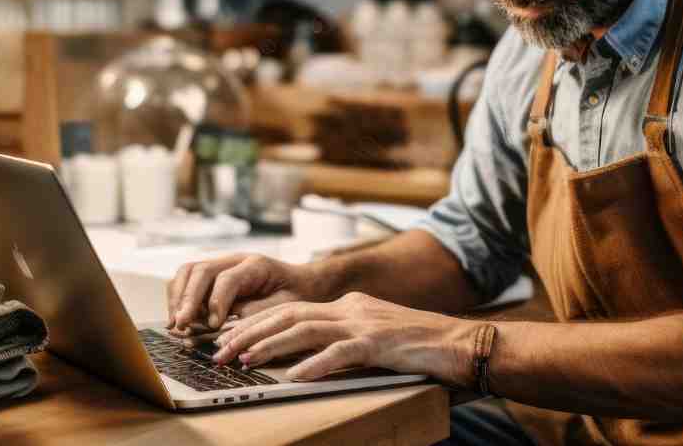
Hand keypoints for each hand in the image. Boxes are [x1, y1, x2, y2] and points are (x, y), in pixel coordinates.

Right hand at [166, 254, 330, 332]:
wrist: (303, 283)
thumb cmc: (296, 296)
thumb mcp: (284, 308)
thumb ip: (255, 315)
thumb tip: (222, 328)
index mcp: (256, 265)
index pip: (226, 279)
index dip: (215, 303)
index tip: (212, 326)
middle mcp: (235, 260)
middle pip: (200, 271)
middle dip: (187, 299)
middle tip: (181, 325)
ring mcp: (222, 265)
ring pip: (188, 272)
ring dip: (178, 298)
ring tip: (176, 324)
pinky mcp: (214, 276)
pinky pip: (188, 280)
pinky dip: (179, 298)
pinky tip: (180, 319)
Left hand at [210, 292, 479, 383]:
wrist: (462, 343)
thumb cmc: (421, 346)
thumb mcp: (375, 336)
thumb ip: (345, 340)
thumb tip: (308, 357)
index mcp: (348, 306)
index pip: (292, 309)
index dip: (257, 322)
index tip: (229, 336)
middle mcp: (351, 308)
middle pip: (289, 314)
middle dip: (250, 331)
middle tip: (220, 349)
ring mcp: (365, 323)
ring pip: (305, 329)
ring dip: (269, 346)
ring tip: (242, 360)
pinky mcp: (380, 343)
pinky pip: (340, 353)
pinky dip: (314, 364)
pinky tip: (294, 377)